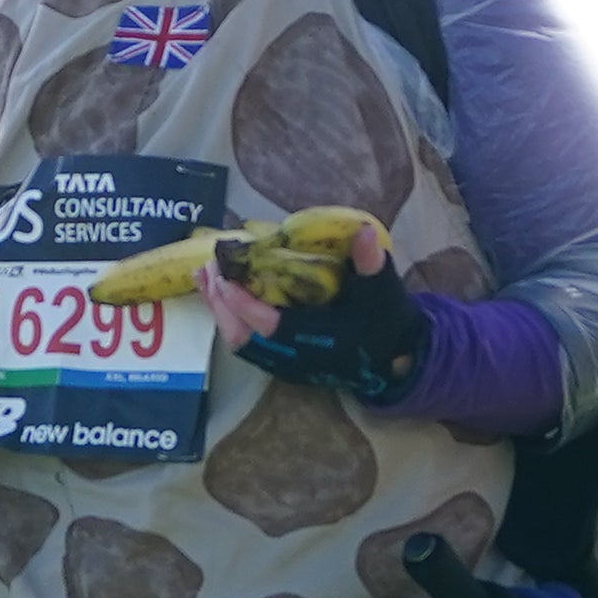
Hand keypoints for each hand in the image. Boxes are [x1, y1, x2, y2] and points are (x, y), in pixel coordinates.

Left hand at [225, 217, 430, 404]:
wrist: (394, 360)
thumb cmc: (386, 323)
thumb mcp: (382, 292)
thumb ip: (372, 264)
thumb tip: (364, 233)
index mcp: (317, 342)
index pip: (271, 326)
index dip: (244, 304)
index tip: (224, 277)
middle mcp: (295, 359)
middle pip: (244, 338)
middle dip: (220, 304)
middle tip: (208, 267)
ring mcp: (285, 365)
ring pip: (240, 342)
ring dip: (219, 310)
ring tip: (203, 275)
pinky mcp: (281, 364)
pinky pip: (246, 344)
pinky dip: (228, 318)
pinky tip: (219, 294)